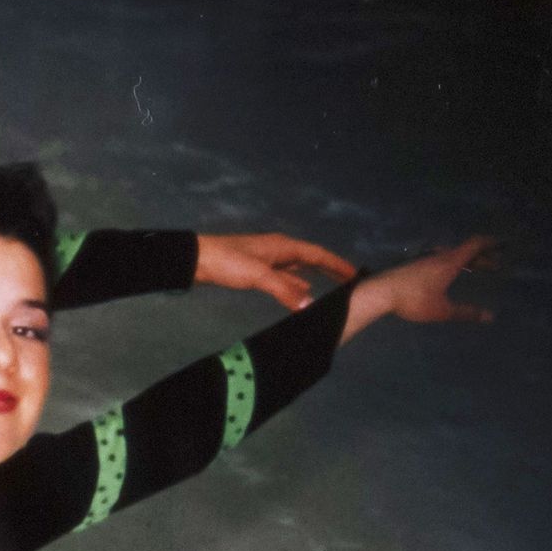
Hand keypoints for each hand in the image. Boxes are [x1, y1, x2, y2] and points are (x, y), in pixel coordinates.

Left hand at [194, 232, 359, 309]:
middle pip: (311, 258)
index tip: (355, 273)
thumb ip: (284, 290)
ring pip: (297, 267)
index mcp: (283, 246)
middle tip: (348, 280)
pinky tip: (298, 291)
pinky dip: (294, 282)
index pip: (318, 254)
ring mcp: (267, 259)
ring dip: (313, 276)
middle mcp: (278, 249)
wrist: (196, 260)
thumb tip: (309, 304)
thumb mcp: (258, 276)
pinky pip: (283, 275)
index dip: (337, 264)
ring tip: (329, 287)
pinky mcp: (255, 269)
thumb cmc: (225, 262)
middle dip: (330, 268)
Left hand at [341, 236, 495, 343]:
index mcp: (450, 261)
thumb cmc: (413, 300)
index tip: (502, 244)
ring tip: (472, 269)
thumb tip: (489, 317)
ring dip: (465, 261)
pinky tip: (447, 275)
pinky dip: (451, 264)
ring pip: (450, 255)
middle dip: (481, 257)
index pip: (475, 244)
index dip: (491, 243)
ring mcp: (424, 259)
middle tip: (493, 266)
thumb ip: (466, 313)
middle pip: (465, 251)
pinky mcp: (413, 266)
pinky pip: (439, 260)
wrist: (379, 292)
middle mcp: (439, 255)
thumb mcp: (442, 310)